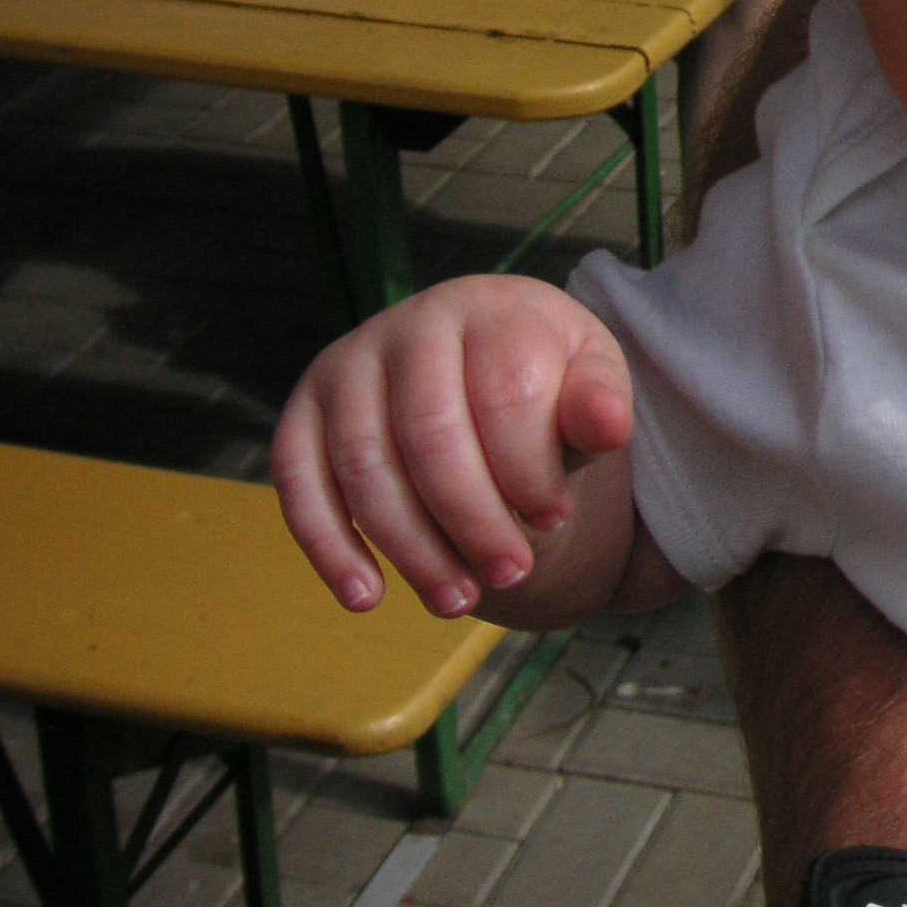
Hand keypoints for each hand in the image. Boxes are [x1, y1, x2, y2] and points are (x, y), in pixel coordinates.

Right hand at [271, 274, 632, 617]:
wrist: (480, 358)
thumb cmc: (542, 375)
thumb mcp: (588, 378)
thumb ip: (597, 402)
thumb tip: (607, 425)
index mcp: (488, 307)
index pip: (504, 391)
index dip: (529, 466)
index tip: (555, 518)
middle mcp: (407, 324)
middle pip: (430, 435)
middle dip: (472, 519)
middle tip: (511, 573)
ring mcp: (346, 366)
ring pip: (366, 468)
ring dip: (411, 547)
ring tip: (459, 600)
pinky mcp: (301, 413)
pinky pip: (299, 483)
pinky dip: (328, 547)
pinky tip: (367, 596)